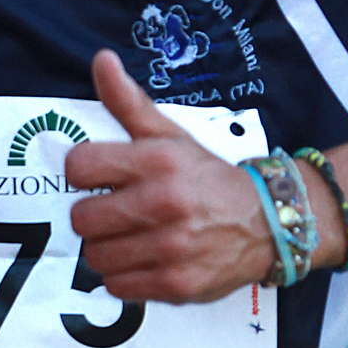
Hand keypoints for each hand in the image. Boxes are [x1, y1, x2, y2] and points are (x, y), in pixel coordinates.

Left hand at [65, 50, 272, 303]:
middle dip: (93, 215)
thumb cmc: (207, 177)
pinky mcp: (176, 285)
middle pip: (81, 218)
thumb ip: (128, 102)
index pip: (79, 166)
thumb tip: (101, 59)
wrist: (268, 223)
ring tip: (131, 238)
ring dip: (107, 249)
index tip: (100, 176)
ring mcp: (170, 247)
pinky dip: (124, 277)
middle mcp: (164, 202)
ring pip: (95, 257)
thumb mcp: (171, 134)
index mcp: (158, 160)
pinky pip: (118, 287)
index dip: (84, 171)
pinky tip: (144, 261)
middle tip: (115, 212)